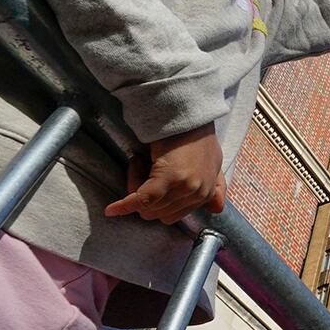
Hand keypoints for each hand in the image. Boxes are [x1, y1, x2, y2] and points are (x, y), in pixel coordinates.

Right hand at [105, 123, 224, 222]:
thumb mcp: (214, 164)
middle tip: (142, 166)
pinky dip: (125, 205)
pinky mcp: (169, 178)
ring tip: (139, 162)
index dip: (154, 203)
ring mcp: (185, 187)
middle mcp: (197, 194)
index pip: (171, 216)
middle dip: (143, 196)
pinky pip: (142, 199)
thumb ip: (217, 187)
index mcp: (206, 193)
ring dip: (135, 186)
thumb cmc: (197, 135)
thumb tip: (218, 209)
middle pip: (157, 213)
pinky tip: (111, 209)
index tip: (147, 181)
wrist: (190, 113)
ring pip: (147, 206)